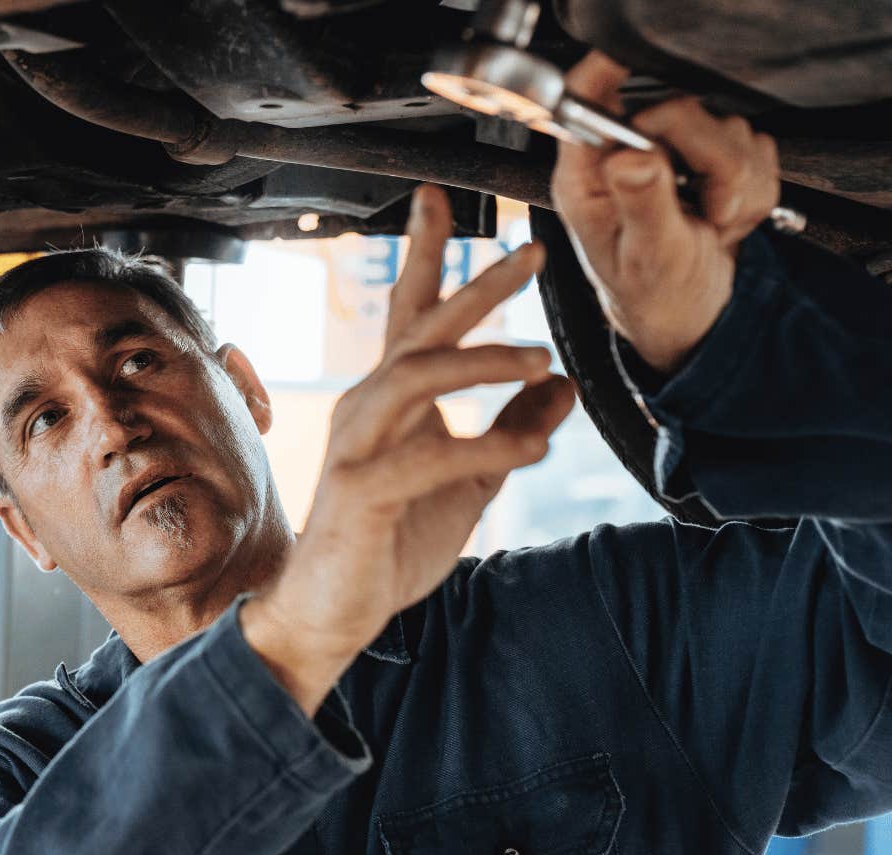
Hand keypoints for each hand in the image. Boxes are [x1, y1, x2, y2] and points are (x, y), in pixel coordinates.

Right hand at [241, 185, 574, 712]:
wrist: (328, 613)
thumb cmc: (386, 545)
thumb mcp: (469, 485)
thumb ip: (511, 432)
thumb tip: (566, 386)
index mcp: (389, 402)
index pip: (410, 315)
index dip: (428, 255)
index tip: (444, 200)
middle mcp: (366, 410)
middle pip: (420, 330)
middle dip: (474, 286)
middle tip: (530, 252)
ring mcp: (357, 448)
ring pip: (414, 377)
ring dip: (481, 362)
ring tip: (541, 360)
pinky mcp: (359, 493)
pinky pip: (424, 457)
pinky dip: (481, 448)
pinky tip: (530, 451)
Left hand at [551, 51, 781, 369]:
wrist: (688, 312)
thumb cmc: (651, 291)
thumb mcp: (645, 256)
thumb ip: (642, 203)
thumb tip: (632, 158)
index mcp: (589, 172)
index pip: (588, 99)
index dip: (607, 74)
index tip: (631, 73)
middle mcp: (629, 153)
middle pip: (681, 107)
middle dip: (709, 160)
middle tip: (706, 207)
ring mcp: (675, 152)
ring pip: (730, 127)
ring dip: (735, 185)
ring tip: (710, 221)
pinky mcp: (716, 155)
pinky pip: (758, 149)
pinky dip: (753, 192)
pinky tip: (725, 218)